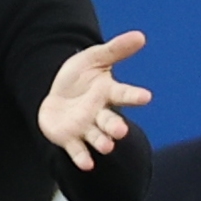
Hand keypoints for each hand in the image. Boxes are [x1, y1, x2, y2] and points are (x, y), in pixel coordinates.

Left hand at [39, 31, 152, 168]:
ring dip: (102, 143)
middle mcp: (99, 113)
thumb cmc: (78, 77)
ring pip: (96, 137)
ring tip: (107, 147)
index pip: (123, 94)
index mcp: (107, 93)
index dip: (134, 96)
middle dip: (115, 127)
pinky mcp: (69, 139)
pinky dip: (82, 158)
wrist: (54, 95)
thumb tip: (140, 36)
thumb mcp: (93, 58)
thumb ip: (116, 50)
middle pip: (110, 121)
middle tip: (120, 131)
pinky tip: (87, 164)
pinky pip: (77, 150)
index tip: (146, 97)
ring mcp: (85, 128)